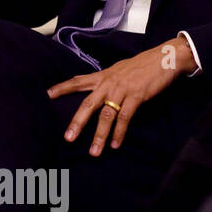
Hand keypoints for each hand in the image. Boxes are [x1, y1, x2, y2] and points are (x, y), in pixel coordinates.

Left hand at [47, 38, 193, 156]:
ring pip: (106, 115)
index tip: (47, 95)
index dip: (62, 88)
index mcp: (102, 76)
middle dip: (77, 122)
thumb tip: (92, 86)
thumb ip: (104, 80)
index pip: (77, 81)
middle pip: (88, 104)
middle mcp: (108, 83)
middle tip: (68, 138)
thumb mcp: (117, 70)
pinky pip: (125, 118)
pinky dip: (119, 133)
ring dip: (99, 135)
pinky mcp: (136, 97)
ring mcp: (122, 90)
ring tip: (94, 152)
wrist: (163, 58)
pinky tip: (115, 144)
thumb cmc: (140, 66)